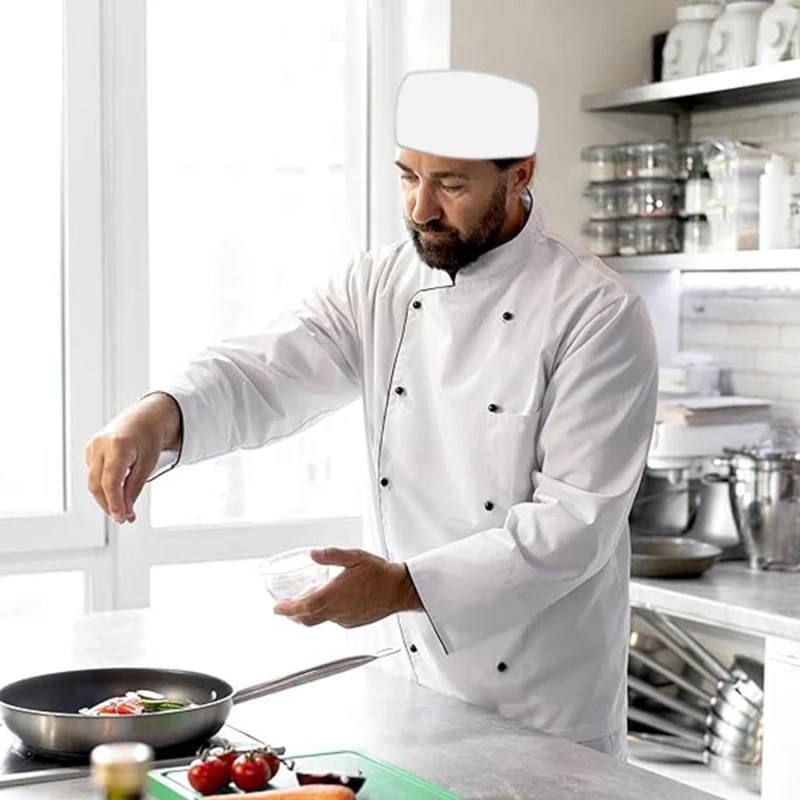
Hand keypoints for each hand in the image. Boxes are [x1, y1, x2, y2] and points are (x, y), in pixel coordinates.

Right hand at [84, 393, 181, 523]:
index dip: (114, 503)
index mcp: (118, 446)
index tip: (121, 518)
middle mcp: (100, 445)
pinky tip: (116, 492)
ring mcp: (92, 448)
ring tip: (123, 509)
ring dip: (106, 498)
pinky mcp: (90, 452)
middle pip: (97, 484)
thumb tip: (125, 511)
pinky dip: (104, 486)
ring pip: (93, 482)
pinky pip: (94, 475)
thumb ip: (134, 488)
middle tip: (124, 518)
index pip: (111, 482)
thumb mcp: (148, 464)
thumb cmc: (149, 438)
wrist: (144, 418)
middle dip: (109, 504)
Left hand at [273, 548, 421, 627]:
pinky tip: (330, 603)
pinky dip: (325, 614)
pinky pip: (334, 621)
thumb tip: (312, 553)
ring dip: (309, 614)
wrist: (400, 589)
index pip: (303, 607)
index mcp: (334, 595)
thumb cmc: (380, 573)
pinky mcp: (353, 623)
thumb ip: (331, 555)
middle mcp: (337, 611)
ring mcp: (345, 619)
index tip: (276, 608)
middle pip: (307, 619)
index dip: (287, 609)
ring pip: (320, 620)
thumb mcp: (354, 556)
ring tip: (306, 602)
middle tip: (285, 609)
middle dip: (293, 615)